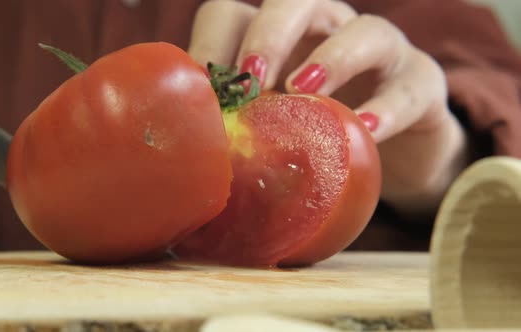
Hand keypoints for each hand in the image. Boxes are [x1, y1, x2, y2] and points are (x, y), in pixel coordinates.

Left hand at [188, 0, 471, 216]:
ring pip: (367, 30)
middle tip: (250, 76)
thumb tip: (189, 146)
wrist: (393, 158)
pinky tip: (365, 131)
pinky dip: (386, 108)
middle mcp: (330, 30)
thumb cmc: (319, 135)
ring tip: (304, 89)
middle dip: (270, 33)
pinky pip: (409, 88)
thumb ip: (239, 125)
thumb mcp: (273, 127)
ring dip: (333, 56)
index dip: (213, 41)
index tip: (201, 86)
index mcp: (281, 39)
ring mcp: (383, 53)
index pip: (235, 14)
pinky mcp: (422, 86)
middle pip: (299, 1)